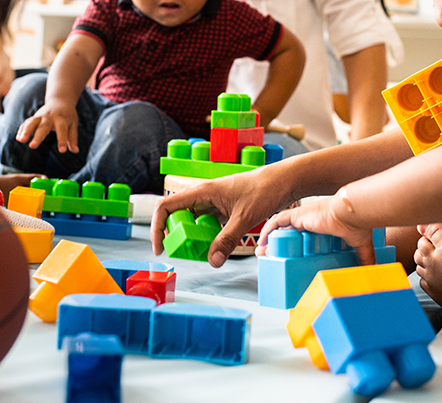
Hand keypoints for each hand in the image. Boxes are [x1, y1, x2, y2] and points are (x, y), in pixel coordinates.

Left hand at [0, 50, 14, 97]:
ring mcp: (11, 74)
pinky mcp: (12, 77)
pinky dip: (7, 90)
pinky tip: (2, 94)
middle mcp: (7, 70)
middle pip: (4, 81)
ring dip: (2, 90)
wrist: (4, 56)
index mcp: (1, 66)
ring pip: (8, 84)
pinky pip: (11, 84)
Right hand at [16, 101, 78, 153]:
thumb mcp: (73, 125)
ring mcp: (40, 116)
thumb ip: (73, 138)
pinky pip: (27, 123)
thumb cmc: (68, 116)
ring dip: (25, 131)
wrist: (60, 101)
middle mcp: (50, 117)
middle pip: (43, 127)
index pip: (62, 130)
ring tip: (20, 140)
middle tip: (32, 146)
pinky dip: (22, 130)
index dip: (62, 140)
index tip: (62, 151)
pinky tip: (18, 138)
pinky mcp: (34, 118)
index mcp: (62, 119)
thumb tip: (75, 151)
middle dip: (37, 137)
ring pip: (31, 123)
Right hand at [151, 167, 290, 267]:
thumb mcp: (244, 218)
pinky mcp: (224, 208)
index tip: (160, 246)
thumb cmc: (265, 190)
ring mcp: (214, 202)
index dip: (157, 226)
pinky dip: (206, 236)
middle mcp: (204, 195)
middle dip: (174, 235)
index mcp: (202, 191)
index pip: (165, 206)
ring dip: (191, 237)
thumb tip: (212, 261)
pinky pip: (207, 223)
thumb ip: (226, 240)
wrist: (285, 180)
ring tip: (198, 252)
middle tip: (183, 253)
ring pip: (192, 221)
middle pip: (176, 215)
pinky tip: (214, 246)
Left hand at [256, 189, 376, 264]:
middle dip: (276, 244)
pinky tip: (262, 241)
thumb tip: (374, 271)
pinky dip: (268, 230)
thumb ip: (365, 257)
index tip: (287, 256)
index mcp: (320, 226)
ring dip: (269, 239)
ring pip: (279, 228)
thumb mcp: (360, 244)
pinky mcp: (297, 215)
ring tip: (262, 252)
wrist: (352, 213)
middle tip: (269, 257)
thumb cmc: (357, 224)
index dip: (293, 244)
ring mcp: (301, 217)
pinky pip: (276, 221)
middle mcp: (308, 220)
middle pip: (287, 232)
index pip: (303, 235)